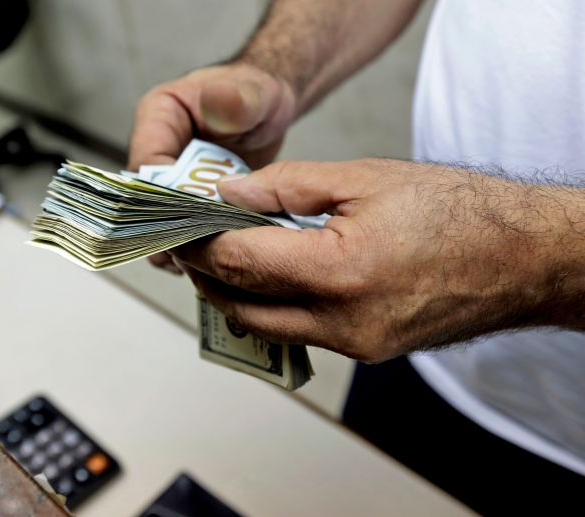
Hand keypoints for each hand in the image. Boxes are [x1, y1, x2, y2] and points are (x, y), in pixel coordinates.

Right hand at [128, 64, 296, 271]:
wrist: (269, 106)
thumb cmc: (255, 93)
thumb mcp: (252, 94)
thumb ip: (235, 100)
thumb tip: (218, 101)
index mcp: (157, 118)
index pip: (146, 167)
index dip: (164, 199)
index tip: (193, 222)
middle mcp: (155, 149)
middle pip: (149, 199)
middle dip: (171, 228)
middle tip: (193, 257)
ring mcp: (169, 176)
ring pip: (162, 218)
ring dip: (181, 242)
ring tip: (201, 266)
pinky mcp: (186, 194)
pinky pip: (182, 224)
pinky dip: (196, 243)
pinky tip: (214, 256)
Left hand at [169, 159, 574, 361]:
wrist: (520, 257)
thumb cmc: (456, 211)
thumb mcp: (363, 178)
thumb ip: (285, 186)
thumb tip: (228, 194)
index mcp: (340, 272)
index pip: (239, 262)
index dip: (201, 242)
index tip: (182, 225)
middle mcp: (343, 322)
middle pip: (241, 306)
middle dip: (207, 276)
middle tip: (194, 245)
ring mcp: (356, 345)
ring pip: (266, 327)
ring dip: (236, 296)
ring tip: (228, 258)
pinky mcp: (366, 352)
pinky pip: (300, 334)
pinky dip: (275, 307)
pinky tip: (274, 278)